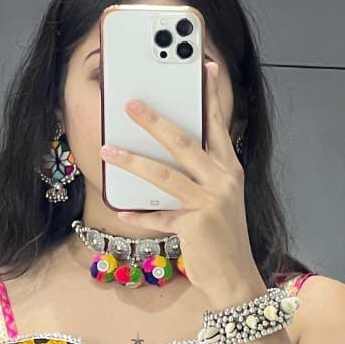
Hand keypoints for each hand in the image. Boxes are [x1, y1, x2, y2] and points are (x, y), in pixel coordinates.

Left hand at [99, 61, 264, 307]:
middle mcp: (223, 180)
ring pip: (164, 175)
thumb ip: (201, 174)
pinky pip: (159, 216)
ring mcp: (210, 202)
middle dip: (155, 120)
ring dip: (132, 161)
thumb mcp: (219, 199)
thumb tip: (167, 153)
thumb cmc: (222, 238)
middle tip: (131, 103)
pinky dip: (138, 214)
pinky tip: (121, 209)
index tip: (203, 65)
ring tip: (108, 150)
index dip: (210, 93)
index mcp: (229, 169)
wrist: (236, 278)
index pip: (218, 124)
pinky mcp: (195, 225)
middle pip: (185, 142)